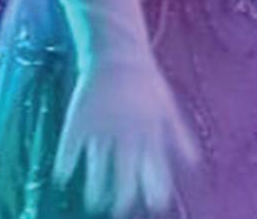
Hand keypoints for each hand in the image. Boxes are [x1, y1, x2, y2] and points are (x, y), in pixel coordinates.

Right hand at [54, 59, 198, 216]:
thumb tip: (194, 163)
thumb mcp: (167, 107)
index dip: (156, 187)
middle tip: (120, 209)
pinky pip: (69, 149)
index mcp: (150, 128)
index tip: (157, 205)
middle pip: (124, 172)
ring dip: (96, 187)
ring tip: (95, 200)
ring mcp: (102, 126)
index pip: (155, 165)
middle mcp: (127, 130)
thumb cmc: (145, 83)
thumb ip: (179, 136)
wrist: (118, 53)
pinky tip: (62, 176)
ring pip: (97, 166)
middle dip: (123, 195)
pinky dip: (65, 164)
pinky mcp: (79, 120)